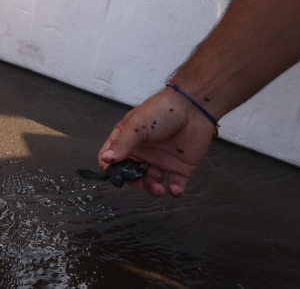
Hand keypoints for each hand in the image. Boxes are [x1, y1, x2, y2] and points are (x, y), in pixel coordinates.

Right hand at [96, 86, 219, 197]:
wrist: (193, 109)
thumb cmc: (162, 110)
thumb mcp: (137, 126)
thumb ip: (122, 144)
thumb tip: (107, 158)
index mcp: (128, 140)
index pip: (112, 157)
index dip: (110, 167)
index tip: (115, 175)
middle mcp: (143, 152)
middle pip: (130, 173)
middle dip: (132, 181)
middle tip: (137, 181)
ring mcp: (161, 161)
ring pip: (151, 182)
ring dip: (152, 188)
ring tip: (157, 188)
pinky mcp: (179, 168)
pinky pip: (174, 185)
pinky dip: (174, 191)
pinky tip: (173, 189)